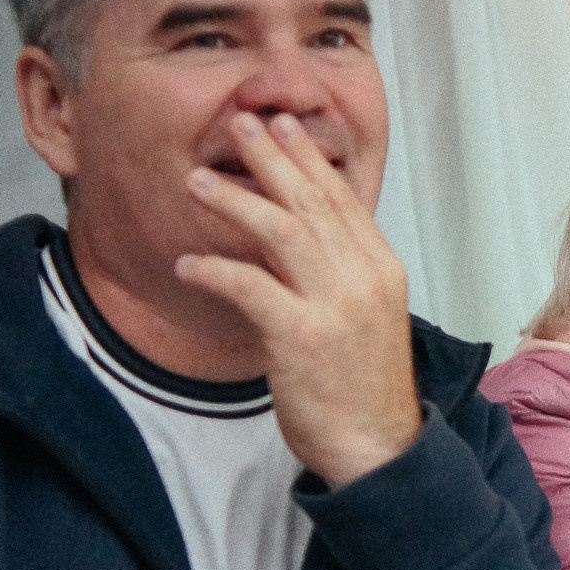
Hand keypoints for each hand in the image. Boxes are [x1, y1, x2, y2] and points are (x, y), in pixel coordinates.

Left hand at [176, 113, 422, 487]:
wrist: (378, 447)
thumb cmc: (364, 386)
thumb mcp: (366, 316)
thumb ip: (341, 273)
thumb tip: (302, 235)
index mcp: (381, 269)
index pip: (342, 199)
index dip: (307, 159)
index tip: (280, 127)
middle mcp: (363, 278)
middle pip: (312, 203)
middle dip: (272, 158)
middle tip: (239, 123)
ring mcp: (335, 306)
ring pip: (282, 233)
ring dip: (237, 201)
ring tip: (200, 180)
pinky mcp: (302, 336)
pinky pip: (251, 287)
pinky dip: (216, 270)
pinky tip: (187, 263)